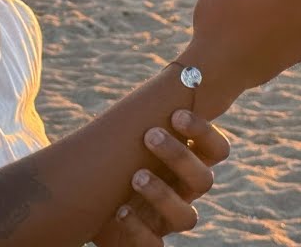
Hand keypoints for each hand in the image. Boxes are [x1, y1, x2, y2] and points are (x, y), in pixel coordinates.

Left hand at [91, 110, 230, 245]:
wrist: (85, 201)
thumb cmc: (113, 160)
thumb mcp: (127, 132)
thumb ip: (149, 110)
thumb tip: (175, 70)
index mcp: (186, 163)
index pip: (216, 150)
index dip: (204, 133)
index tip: (177, 114)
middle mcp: (184, 193)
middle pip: (204, 180)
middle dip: (179, 155)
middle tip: (149, 135)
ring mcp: (166, 221)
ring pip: (187, 217)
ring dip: (161, 193)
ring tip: (133, 177)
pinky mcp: (147, 243)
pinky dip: (139, 230)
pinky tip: (119, 211)